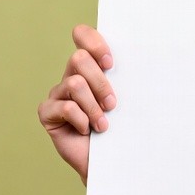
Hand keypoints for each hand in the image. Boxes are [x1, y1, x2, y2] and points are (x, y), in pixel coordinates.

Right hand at [37, 24, 115, 182]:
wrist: (110, 159)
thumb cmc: (121, 124)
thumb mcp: (127, 95)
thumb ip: (126, 75)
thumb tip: (147, 54)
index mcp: (91, 65)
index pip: (82, 35)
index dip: (94, 43)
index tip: (110, 63)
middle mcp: (71, 74)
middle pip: (78, 59)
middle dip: (100, 82)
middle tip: (113, 104)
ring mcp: (57, 93)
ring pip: (75, 83)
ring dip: (93, 106)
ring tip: (103, 123)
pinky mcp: (47, 112)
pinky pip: (65, 107)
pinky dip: (82, 120)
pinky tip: (87, 131)